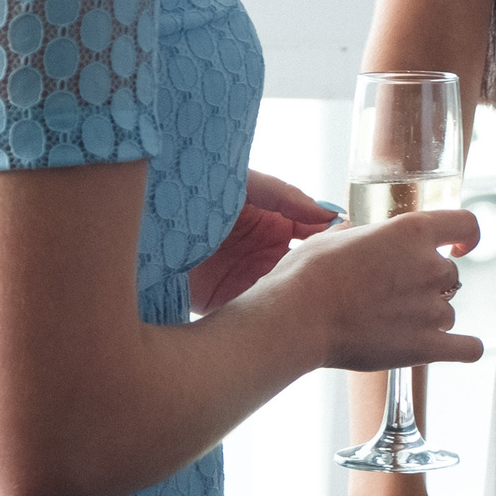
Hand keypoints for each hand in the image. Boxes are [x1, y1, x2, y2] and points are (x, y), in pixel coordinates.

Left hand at [190, 171, 342, 314]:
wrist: (145, 220)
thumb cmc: (194, 189)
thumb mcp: (246, 184)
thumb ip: (285, 196)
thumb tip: (329, 213)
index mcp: (269, 223)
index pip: (311, 235)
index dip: (331, 239)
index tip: (351, 242)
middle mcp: (260, 253)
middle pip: (303, 267)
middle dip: (322, 270)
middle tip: (342, 273)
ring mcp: (242, 279)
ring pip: (282, 291)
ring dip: (298, 293)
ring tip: (318, 293)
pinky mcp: (220, 302)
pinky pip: (251, 311)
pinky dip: (267, 312)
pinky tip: (281, 308)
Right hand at [249, 207, 484, 372]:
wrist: (299, 317)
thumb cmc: (310, 274)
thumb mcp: (336, 236)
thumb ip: (363, 235)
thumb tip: (361, 235)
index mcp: (412, 231)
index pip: (465, 225)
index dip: (465, 236)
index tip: (459, 245)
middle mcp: (429, 267)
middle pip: (450, 274)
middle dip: (429, 283)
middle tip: (395, 294)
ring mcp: (430, 308)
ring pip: (448, 311)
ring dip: (430, 316)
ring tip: (394, 323)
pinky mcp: (425, 346)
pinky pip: (466, 349)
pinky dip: (466, 348)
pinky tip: (459, 348)